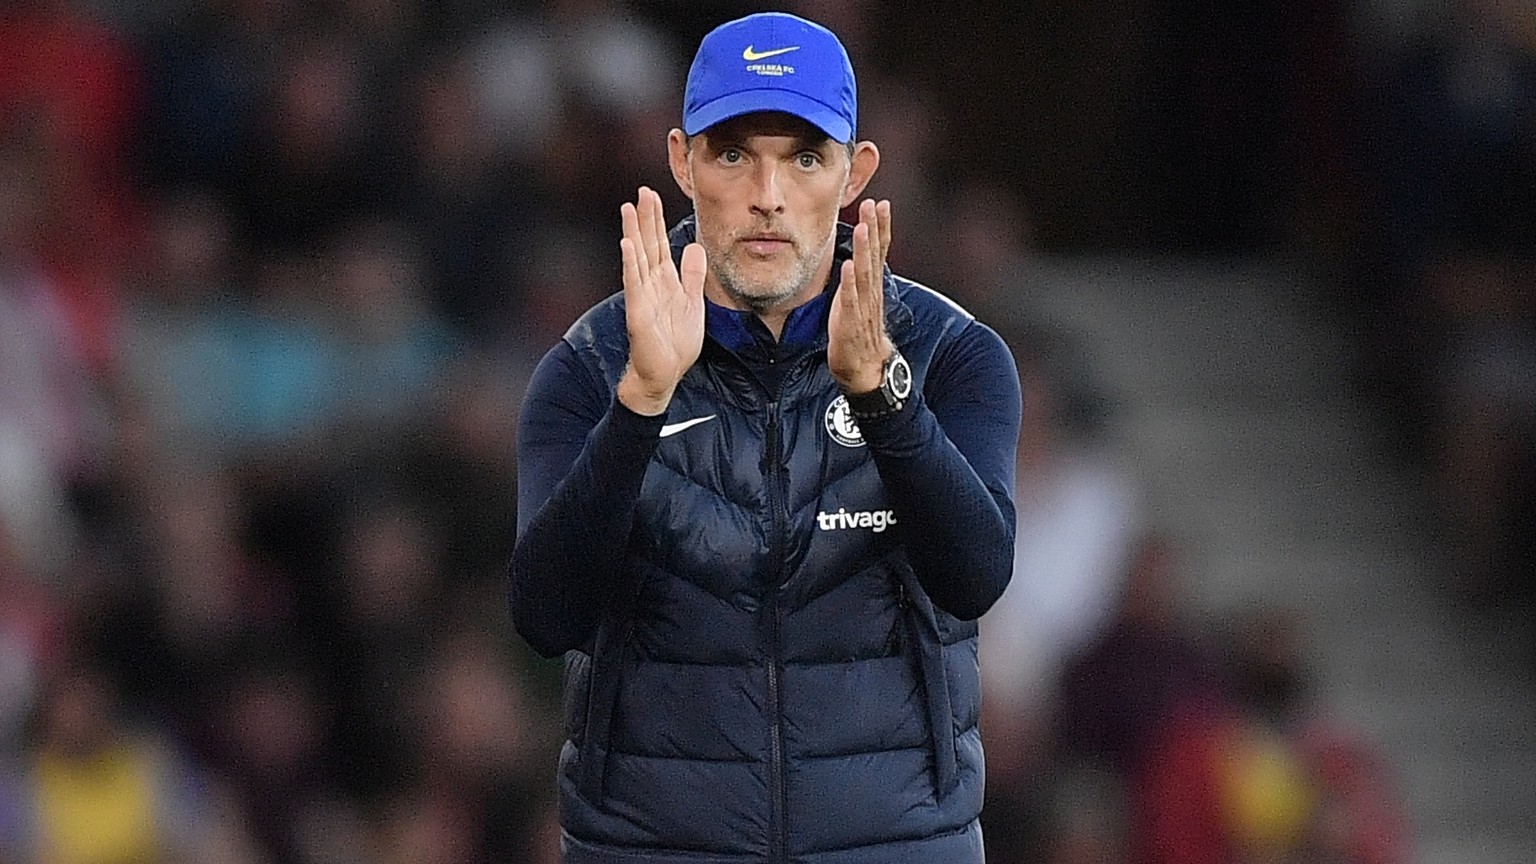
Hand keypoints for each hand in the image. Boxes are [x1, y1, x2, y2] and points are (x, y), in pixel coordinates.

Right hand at [616, 186, 705, 415]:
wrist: (666, 373)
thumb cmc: (676, 342)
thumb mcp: (692, 302)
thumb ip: (692, 275)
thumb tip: (693, 247)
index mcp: (664, 280)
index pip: (658, 243)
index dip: (655, 219)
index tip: (651, 195)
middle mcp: (650, 284)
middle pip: (647, 244)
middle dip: (644, 218)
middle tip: (641, 191)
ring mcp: (642, 296)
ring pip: (637, 258)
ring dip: (633, 233)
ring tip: (628, 209)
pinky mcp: (638, 312)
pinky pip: (634, 284)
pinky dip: (631, 264)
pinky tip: (627, 244)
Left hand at [828, 199, 891, 393]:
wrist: (865, 370)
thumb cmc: (860, 332)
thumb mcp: (862, 300)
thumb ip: (861, 278)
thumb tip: (857, 256)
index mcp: (873, 287)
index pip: (880, 252)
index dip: (881, 228)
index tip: (881, 203)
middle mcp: (871, 294)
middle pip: (874, 257)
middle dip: (874, 229)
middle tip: (873, 204)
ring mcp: (862, 308)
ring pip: (864, 274)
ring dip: (864, 250)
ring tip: (863, 227)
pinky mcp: (850, 324)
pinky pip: (851, 301)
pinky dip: (850, 284)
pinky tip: (849, 266)